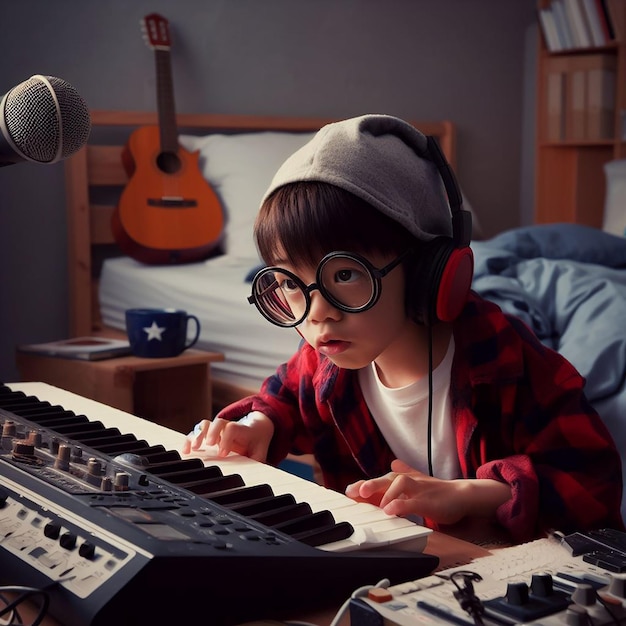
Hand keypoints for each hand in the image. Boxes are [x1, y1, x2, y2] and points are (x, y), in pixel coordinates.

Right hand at [181, 412, 273, 461]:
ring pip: (205, 424)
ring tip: (193, 448)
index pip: (232, 428)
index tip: (222, 453)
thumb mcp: (261, 451)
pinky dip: (190, 439)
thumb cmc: (256, 441)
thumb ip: (258, 461)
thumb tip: (257, 475)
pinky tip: (186, 451)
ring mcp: (218, 429)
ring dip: (197, 434)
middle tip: (209, 444)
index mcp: (242, 430)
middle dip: (212, 432)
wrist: (256, 427)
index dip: (226, 439)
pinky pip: (197, 431)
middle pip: (218, 422)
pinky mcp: (210, 433)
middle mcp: (228, 427)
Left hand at [344, 459, 510, 524]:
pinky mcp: (429, 501)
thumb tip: (394, 462)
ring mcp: (419, 490)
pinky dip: (401, 505)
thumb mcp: (418, 482)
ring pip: (400, 483)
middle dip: (369, 484)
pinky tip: (390, 511)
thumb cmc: (437, 491)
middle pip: (387, 478)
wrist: (462, 495)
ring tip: (372, 501)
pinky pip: (413, 502)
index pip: (380, 480)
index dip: (364, 484)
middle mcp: (409, 481)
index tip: (349, 491)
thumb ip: (405, 473)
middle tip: (354, 492)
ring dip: (385, 492)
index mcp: (404, 479)